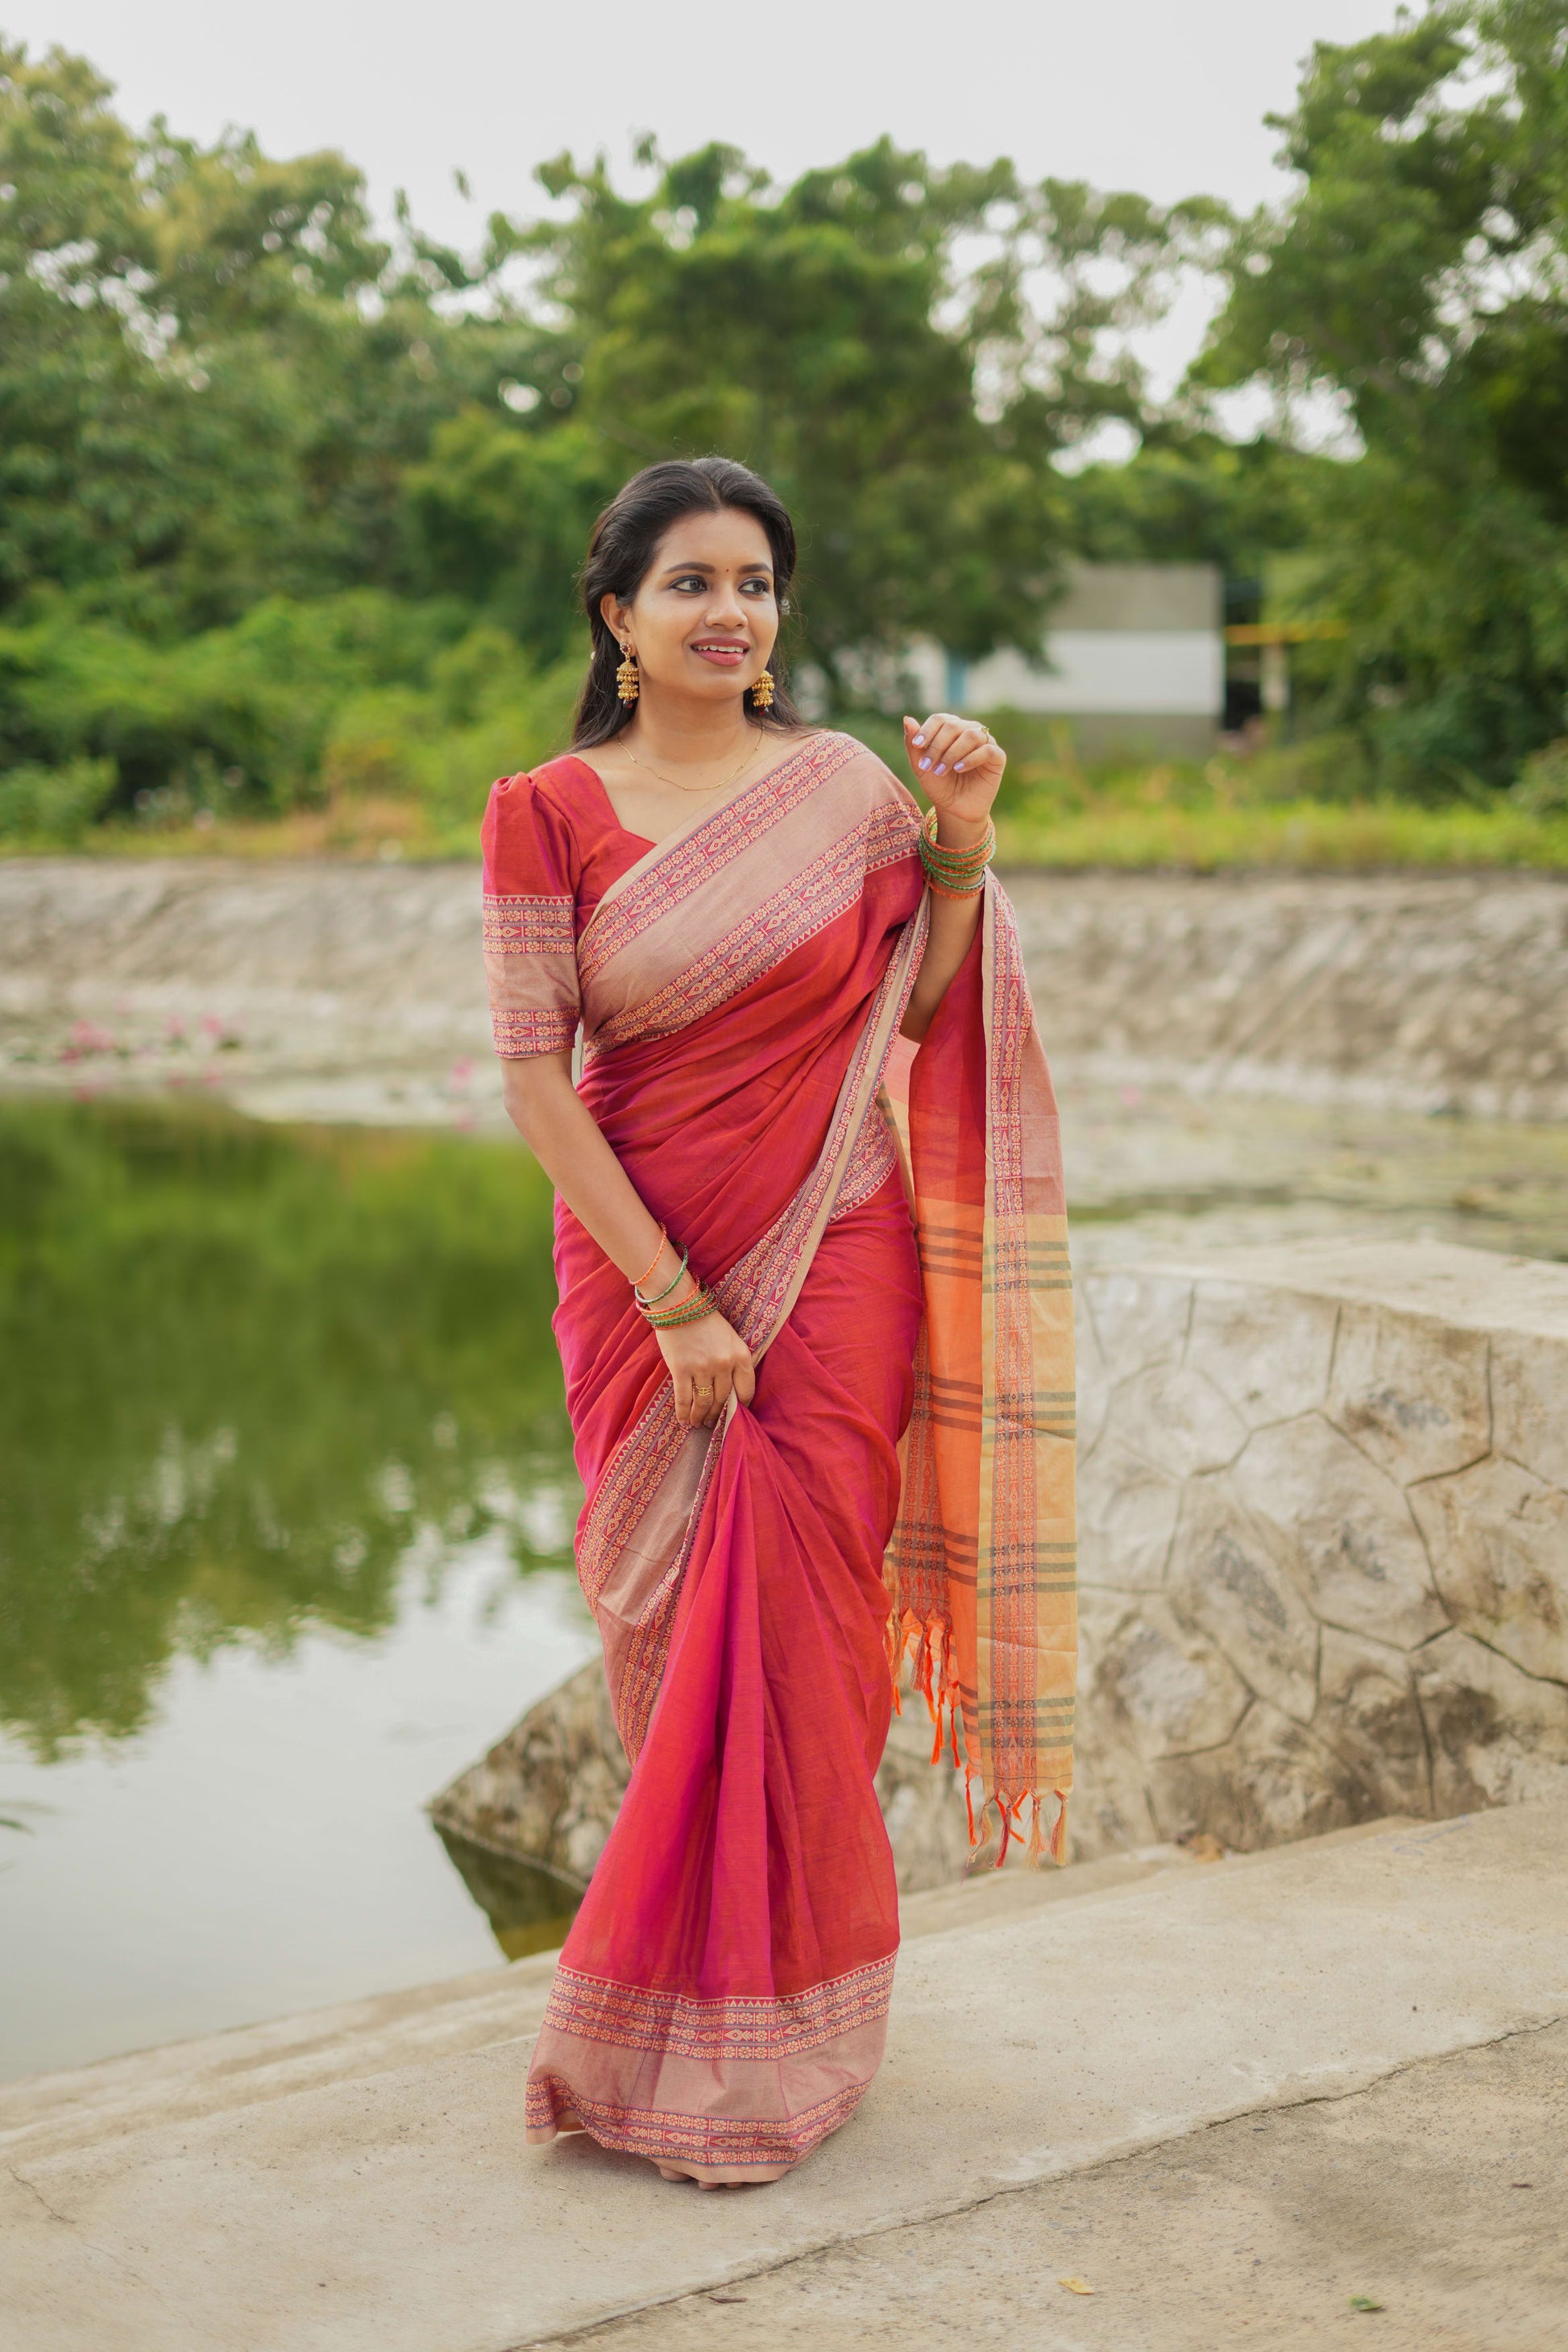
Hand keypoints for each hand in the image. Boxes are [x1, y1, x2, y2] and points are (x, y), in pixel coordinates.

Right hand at [656, 1311, 755, 1428]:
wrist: (679, 1304)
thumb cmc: (705, 1320)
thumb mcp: (730, 1338)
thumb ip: (734, 1360)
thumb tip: (731, 1389)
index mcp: (740, 1355)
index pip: (746, 1390)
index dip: (741, 1405)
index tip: (736, 1413)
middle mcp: (724, 1364)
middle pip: (723, 1399)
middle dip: (718, 1414)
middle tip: (712, 1422)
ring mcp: (702, 1368)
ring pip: (704, 1403)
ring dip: (701, 1417)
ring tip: (698, 1423)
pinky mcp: (681, 1369)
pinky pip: (684, 1399)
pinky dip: (683, 1413)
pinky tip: (683, 1420)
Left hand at [903, 712, 1005, 834]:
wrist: (955, 809)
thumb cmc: (939, 785)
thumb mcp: (921, 767)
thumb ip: (913, 745)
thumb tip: (907, 719)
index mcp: (951, 729)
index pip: (940, 719)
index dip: (927, 730)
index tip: (917, 745)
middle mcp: (969, 731)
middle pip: (953, 726)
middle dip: (937, 746)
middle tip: (928, 766)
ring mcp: (985, 742)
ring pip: (971, 735)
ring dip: (953, 753)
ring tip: (942, 770)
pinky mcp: (997, 757)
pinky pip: (987, 750)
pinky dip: (971, 758)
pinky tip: (959, 769)